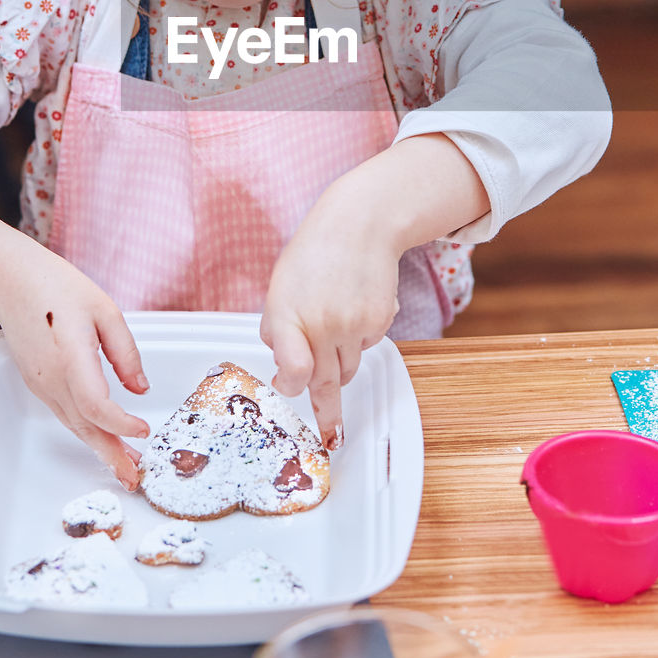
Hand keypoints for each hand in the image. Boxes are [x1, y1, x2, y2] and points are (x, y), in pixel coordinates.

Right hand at [0, 199, 150, 491]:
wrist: (13, 282)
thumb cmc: (58, 289)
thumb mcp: (105, 310)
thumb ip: (126, 352)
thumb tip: (140, 389)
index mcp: (71, 355)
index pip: (95, 405)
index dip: (120, 424)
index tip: (143, 429)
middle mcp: (52, 377)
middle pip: (84, 426)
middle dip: (111, 453)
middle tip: (134, 476)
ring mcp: (42, 384)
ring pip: (74, 425)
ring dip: (99, 447)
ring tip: (124, 465)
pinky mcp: (38, 384)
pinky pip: (65, 414)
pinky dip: (86, 431)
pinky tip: (101, 437)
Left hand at [260, 171, 402, 451]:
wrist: (359, 225)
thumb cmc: (314, 254)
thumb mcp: (280, 287)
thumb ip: (278, 328)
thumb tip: (284, 367)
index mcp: (287, 316)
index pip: (292, 371)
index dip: (291, 387)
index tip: (290, 391)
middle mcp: (321, 324)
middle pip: (324, 383)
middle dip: (325, 410)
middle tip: (329, 432)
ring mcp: (353, 324)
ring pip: (347, 370)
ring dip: (339, 365)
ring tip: (335, 331)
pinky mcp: (379, 321)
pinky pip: (367, 347)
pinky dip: (360, 339)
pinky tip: (354, 308)